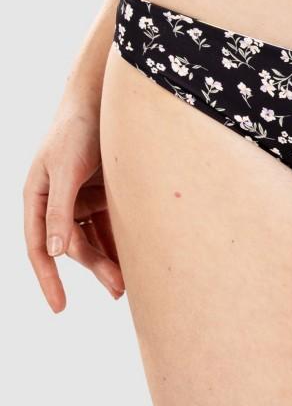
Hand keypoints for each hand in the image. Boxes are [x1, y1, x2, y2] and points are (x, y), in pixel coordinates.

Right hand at [23, 100, 124, 312]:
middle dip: (95, 268)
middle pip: (74, 246)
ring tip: (130, 283)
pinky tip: (139, 259)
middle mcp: (58, 202)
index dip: (48, 278)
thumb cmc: (76, 129)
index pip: (39, 247)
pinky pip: (111, 224)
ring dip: (110, 259)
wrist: (103, 99)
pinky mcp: (104, 192)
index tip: (60, 306)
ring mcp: (81, 198)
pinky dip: (122, 240)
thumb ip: (60, 210)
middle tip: (118, 290)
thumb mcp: (66, 171)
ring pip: (94, 239)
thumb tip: (54, 252)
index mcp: (38, 198)